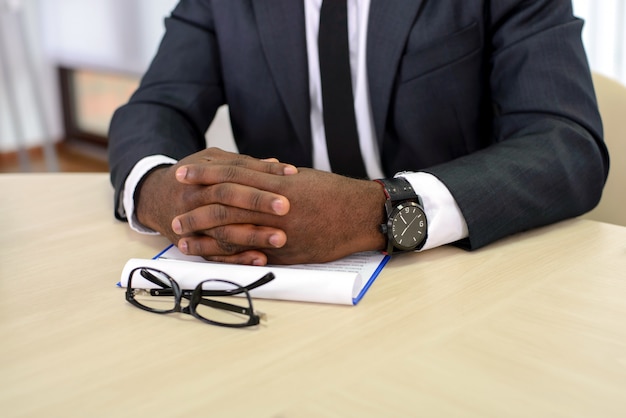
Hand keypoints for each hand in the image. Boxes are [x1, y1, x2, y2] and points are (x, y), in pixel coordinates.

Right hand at [135, 148, 297, 264]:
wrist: (152, 197)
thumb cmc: (191, 177)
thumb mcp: (210, 162)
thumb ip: (242, 163)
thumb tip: (276, 164)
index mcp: (203, 172)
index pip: (236, 170)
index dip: (264, 172)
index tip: (291, 174)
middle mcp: (195, 196)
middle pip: (227, 197)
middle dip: (257, 202)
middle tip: (285, 207)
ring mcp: (192, 222)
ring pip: (222, 229)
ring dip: (252, 235)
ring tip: (280, 238)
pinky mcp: (192, 244)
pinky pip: (215, 254)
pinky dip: (238, 257)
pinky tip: (260, 258)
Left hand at [173, 167, 387, 264]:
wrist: (360, 214)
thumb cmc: (332, 193)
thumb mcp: (300, 179)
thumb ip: (271, 179)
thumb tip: (249, 175)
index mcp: (276, 183)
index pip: (231, 175)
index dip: (204, 174)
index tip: (182, 173)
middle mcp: (274, 207)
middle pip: (225, 206)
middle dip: (196, 208)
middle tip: (173, 211)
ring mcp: (280, 232)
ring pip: (233, 232)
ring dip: (204, 236)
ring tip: (181, 237)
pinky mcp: (287, 253)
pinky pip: (250, 255)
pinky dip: (228, 255)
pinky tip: (211, 256)